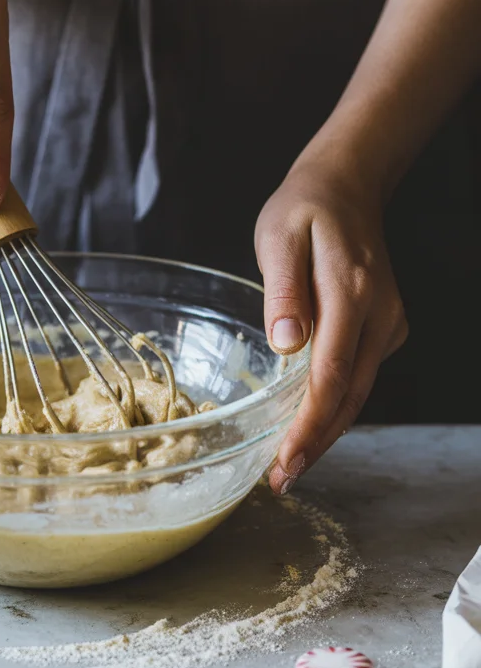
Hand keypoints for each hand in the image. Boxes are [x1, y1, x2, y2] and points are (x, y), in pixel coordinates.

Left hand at [255, 164, 408, 494]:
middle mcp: (379, 314)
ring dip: (326, 432)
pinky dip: (335, 405)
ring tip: (289, 467)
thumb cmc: (304, 209)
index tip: (285, 461)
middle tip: (281, 480)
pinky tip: (307, 426)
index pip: (331, 375)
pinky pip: (359, 375)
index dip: (309, 426)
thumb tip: (286, 345)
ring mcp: (388, 322)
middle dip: (316, 443)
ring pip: (358, 391)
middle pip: (350, 395)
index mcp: (352, 293)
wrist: (347, 186)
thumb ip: (284, 290)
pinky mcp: (385, 327)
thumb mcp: (279, 236)